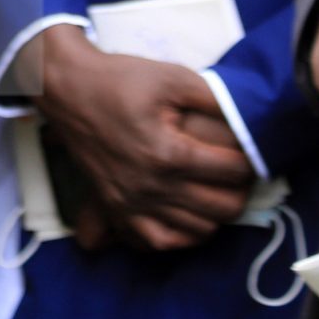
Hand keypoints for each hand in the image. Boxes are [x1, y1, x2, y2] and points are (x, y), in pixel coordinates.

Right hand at [17, 25, 256, 250]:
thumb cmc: (120, 79)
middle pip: (222, 207)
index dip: (249, 159)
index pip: (233, 171)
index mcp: (170, 153)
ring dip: (216, 212)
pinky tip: (190, 217)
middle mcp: (153, 185)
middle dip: (240, 189)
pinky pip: (159, 241)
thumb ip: (216, 99)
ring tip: (218, 190)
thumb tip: (248, 120)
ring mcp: (133, 202)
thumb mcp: (173, 78)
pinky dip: (182, 235)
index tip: (248, 150)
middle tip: (238, 172)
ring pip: (198, 229)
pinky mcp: (117, 207)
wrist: (68, 89)